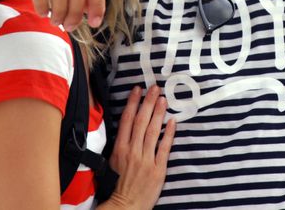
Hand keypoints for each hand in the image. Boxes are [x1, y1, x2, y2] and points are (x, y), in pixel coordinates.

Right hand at [103, 85, 175, 209]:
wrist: (125, 206)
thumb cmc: (117, 186)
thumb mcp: (112, 162)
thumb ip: (120, 145)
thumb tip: (126, 127)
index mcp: (119, 149)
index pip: (126, 120)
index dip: (132, 103)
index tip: (137, 89)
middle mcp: (132, 151)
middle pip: (141, 121)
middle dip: (148, 102)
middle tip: (155, 87)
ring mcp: (146, 160)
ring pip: (153, 131)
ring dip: (158, 113)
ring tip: (164, 99)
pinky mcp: (158, 169)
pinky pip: (164, 147)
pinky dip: (169, 134)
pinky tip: (173, 122)